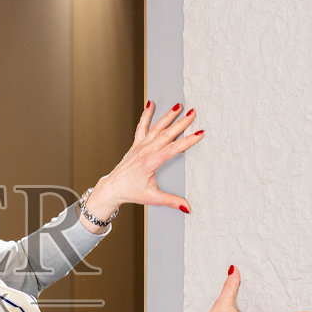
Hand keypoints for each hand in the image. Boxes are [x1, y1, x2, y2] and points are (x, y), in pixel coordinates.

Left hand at [82, 101, 205, 228]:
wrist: (113, 188)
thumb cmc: (131, 191)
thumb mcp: (152, 197)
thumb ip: (171, 201)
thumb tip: (187, 207)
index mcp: (150, 162)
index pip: (173, 149)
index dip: (187, 141)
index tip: (199, 133)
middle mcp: (145, 151)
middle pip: (166, 134)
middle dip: (181, 123)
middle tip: (193, 113)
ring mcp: (140, 146)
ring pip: (156, 128)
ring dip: (168, 116)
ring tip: (178, 106)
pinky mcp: (136, 144)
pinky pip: (141, 126)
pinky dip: (146, 115)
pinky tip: (150, 104)